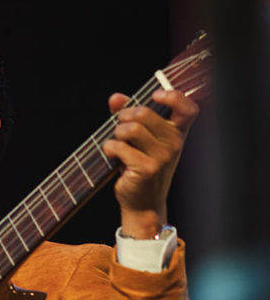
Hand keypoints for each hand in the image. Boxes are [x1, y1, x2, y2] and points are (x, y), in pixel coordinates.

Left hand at [103, 88, 198, 238]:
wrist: (143, 204)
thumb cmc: (142, 168)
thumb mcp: (141, 140)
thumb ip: (129, 115)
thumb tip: (115, 98)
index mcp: (177, 133)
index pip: (188, 108)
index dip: (173, 96)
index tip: (155, 95)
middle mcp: (174, 144)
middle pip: (144, 113)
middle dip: (124, 117)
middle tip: (120, 129)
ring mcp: (162, 157)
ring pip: (130, 129)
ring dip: (116, 134)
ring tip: (117, 144)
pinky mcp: (146, 168)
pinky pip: (119, 146)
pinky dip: (109, 148)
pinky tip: (112, 155)